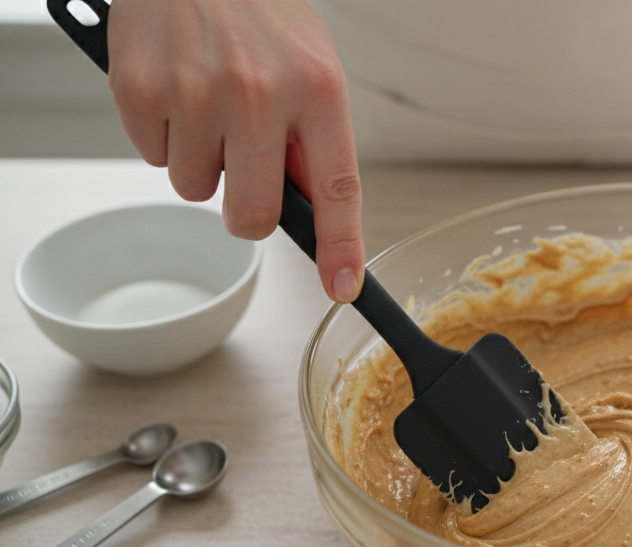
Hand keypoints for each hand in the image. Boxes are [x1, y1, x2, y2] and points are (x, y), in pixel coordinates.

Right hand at [107, 0, 364, 301]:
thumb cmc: (259, 11)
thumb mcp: (311, 65)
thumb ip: (313, 137)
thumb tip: (311, 208)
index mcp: (318, 89)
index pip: (336, 189)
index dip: (340, 247)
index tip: (342, 286)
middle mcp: (261, 94)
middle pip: (252, 215)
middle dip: (247, 209)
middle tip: (242, 167)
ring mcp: (197, 93)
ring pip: (196, 188)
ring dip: (200, 160)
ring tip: (207, 102)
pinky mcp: (142, 91)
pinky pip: (151, 156)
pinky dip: (161, 134)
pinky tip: (175, 88)